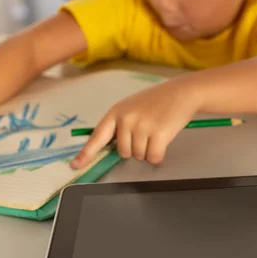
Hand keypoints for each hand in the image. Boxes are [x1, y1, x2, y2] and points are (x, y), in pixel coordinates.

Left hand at [71, 77, 198, 167]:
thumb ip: (119, 126)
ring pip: (138, 156)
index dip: (86, 154)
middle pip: (123, 153)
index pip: (97, 136)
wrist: (182, 92)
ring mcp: (142, 126)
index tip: (75, 165)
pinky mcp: (158, 134)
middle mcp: (126, 119)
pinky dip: (159, 155)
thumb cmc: (157, 102)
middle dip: (135, 149)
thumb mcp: (132, 108)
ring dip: (148, 150)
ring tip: (156, 131)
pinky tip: (163, 140)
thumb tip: (113, 149)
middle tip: (147, 132)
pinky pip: (153, 158)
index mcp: (116, 112)